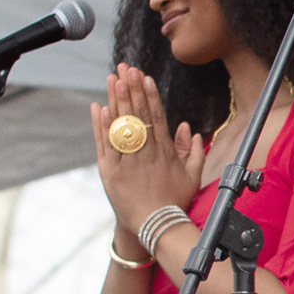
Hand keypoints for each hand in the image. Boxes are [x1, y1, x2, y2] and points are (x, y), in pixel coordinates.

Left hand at [91, 63, 202, 237]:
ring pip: (121, 125)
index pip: (156, 116)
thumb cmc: (175, 201)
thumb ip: (194, 150)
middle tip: (125, 68)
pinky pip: (105, 144)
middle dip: (131, 88)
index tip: (144, 77)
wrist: (154, 225)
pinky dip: (101, 126)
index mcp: (165, 151)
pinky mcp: (111, 172)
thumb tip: (190, 128)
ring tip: (112, 79)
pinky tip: (99, 107)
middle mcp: (145, 153)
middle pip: (137, 114)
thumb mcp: (193, 176)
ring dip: (116, 99)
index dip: (149, 94)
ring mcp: (127, 162)